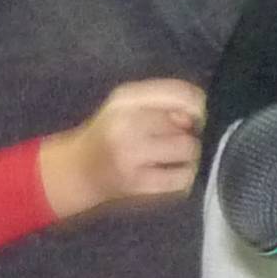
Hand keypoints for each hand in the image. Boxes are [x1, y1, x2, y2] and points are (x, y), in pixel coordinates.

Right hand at [41, 78, 206, 220]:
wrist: (79, 171)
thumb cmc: (109, 133)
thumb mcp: (128, 104)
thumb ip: (163, 100)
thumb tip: (197, 116)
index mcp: (126, 99)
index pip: (180, 93)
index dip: (198, 106)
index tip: (193, 117)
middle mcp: (126, 124)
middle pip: (185, 123)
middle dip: (189, 132)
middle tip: (175, 140)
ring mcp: (130, 156)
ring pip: (187, 149)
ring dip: (189, 155)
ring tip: (176, 158)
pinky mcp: (136, 184)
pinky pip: (181, 178)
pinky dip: (184, 177)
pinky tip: (174, 175)